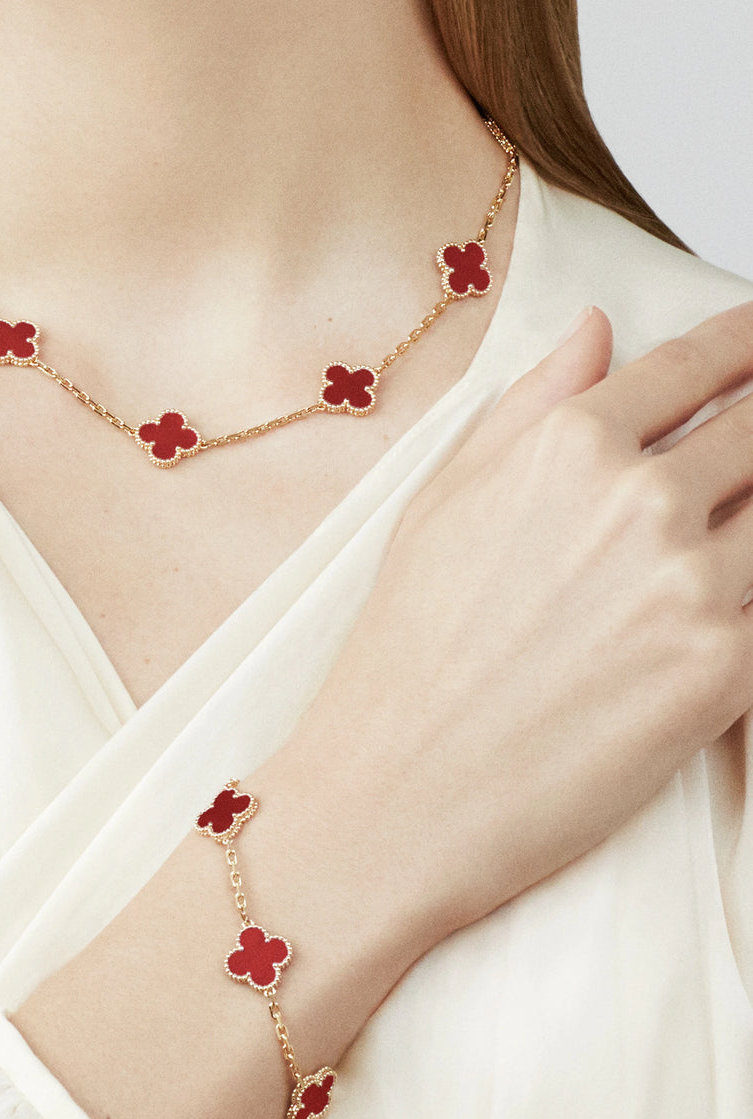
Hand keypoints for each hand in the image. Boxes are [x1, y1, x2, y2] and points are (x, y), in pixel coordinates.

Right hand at [297, 301, 752, 947]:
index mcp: (569, 444)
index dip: (748, 341)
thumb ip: (529, 402)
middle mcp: (639, 500)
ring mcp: (690, 585)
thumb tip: (597, 329)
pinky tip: (729, 596)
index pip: (698, 363)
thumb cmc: (408, 649)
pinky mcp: (722, 671)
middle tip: (752, 446)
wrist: (400, 788)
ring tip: (730, 532)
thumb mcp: (443, 499)